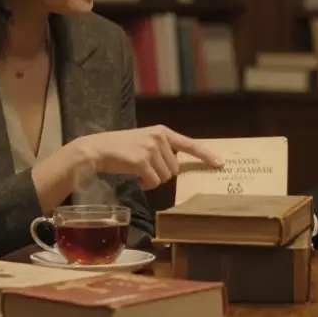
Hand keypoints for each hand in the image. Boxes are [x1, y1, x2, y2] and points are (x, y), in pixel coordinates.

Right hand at [71, 125, 222, 189]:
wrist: (97, 149)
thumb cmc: (121, 149)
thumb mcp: (145, 142)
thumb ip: (163, 150)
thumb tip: (177, 168)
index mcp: (162, 132)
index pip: (190, 144)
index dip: (206, 155)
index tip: (220, 164)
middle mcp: (159, 138)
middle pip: (174, 169)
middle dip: (161, 173)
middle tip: (145, 167)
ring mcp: (151, 149)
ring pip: (164, 177)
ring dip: (152, 179)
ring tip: (137, 169)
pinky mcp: (142, 161)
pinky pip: (153, 182)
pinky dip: (144, 184)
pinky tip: (134, 175)